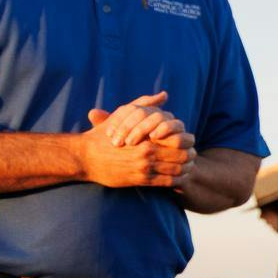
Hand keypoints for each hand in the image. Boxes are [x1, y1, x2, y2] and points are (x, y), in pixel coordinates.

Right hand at [81, 95, 195, 187]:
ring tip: (188, 166)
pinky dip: (177, 180)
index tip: (190, 141)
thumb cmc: (103, 135)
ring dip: (186, 168)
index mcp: (146, 136)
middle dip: (190, 155)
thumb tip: (164, 94)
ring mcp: (144, 168)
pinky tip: (179, 177)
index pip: (178, 139)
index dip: (188, 140)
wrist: (84, 157)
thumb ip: (145, 104)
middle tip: (193, 155)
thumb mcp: (122, 115)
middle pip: (182, 155)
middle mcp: (147, 153)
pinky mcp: (139, 180)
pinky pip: (166, 182)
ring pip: (177, 170)